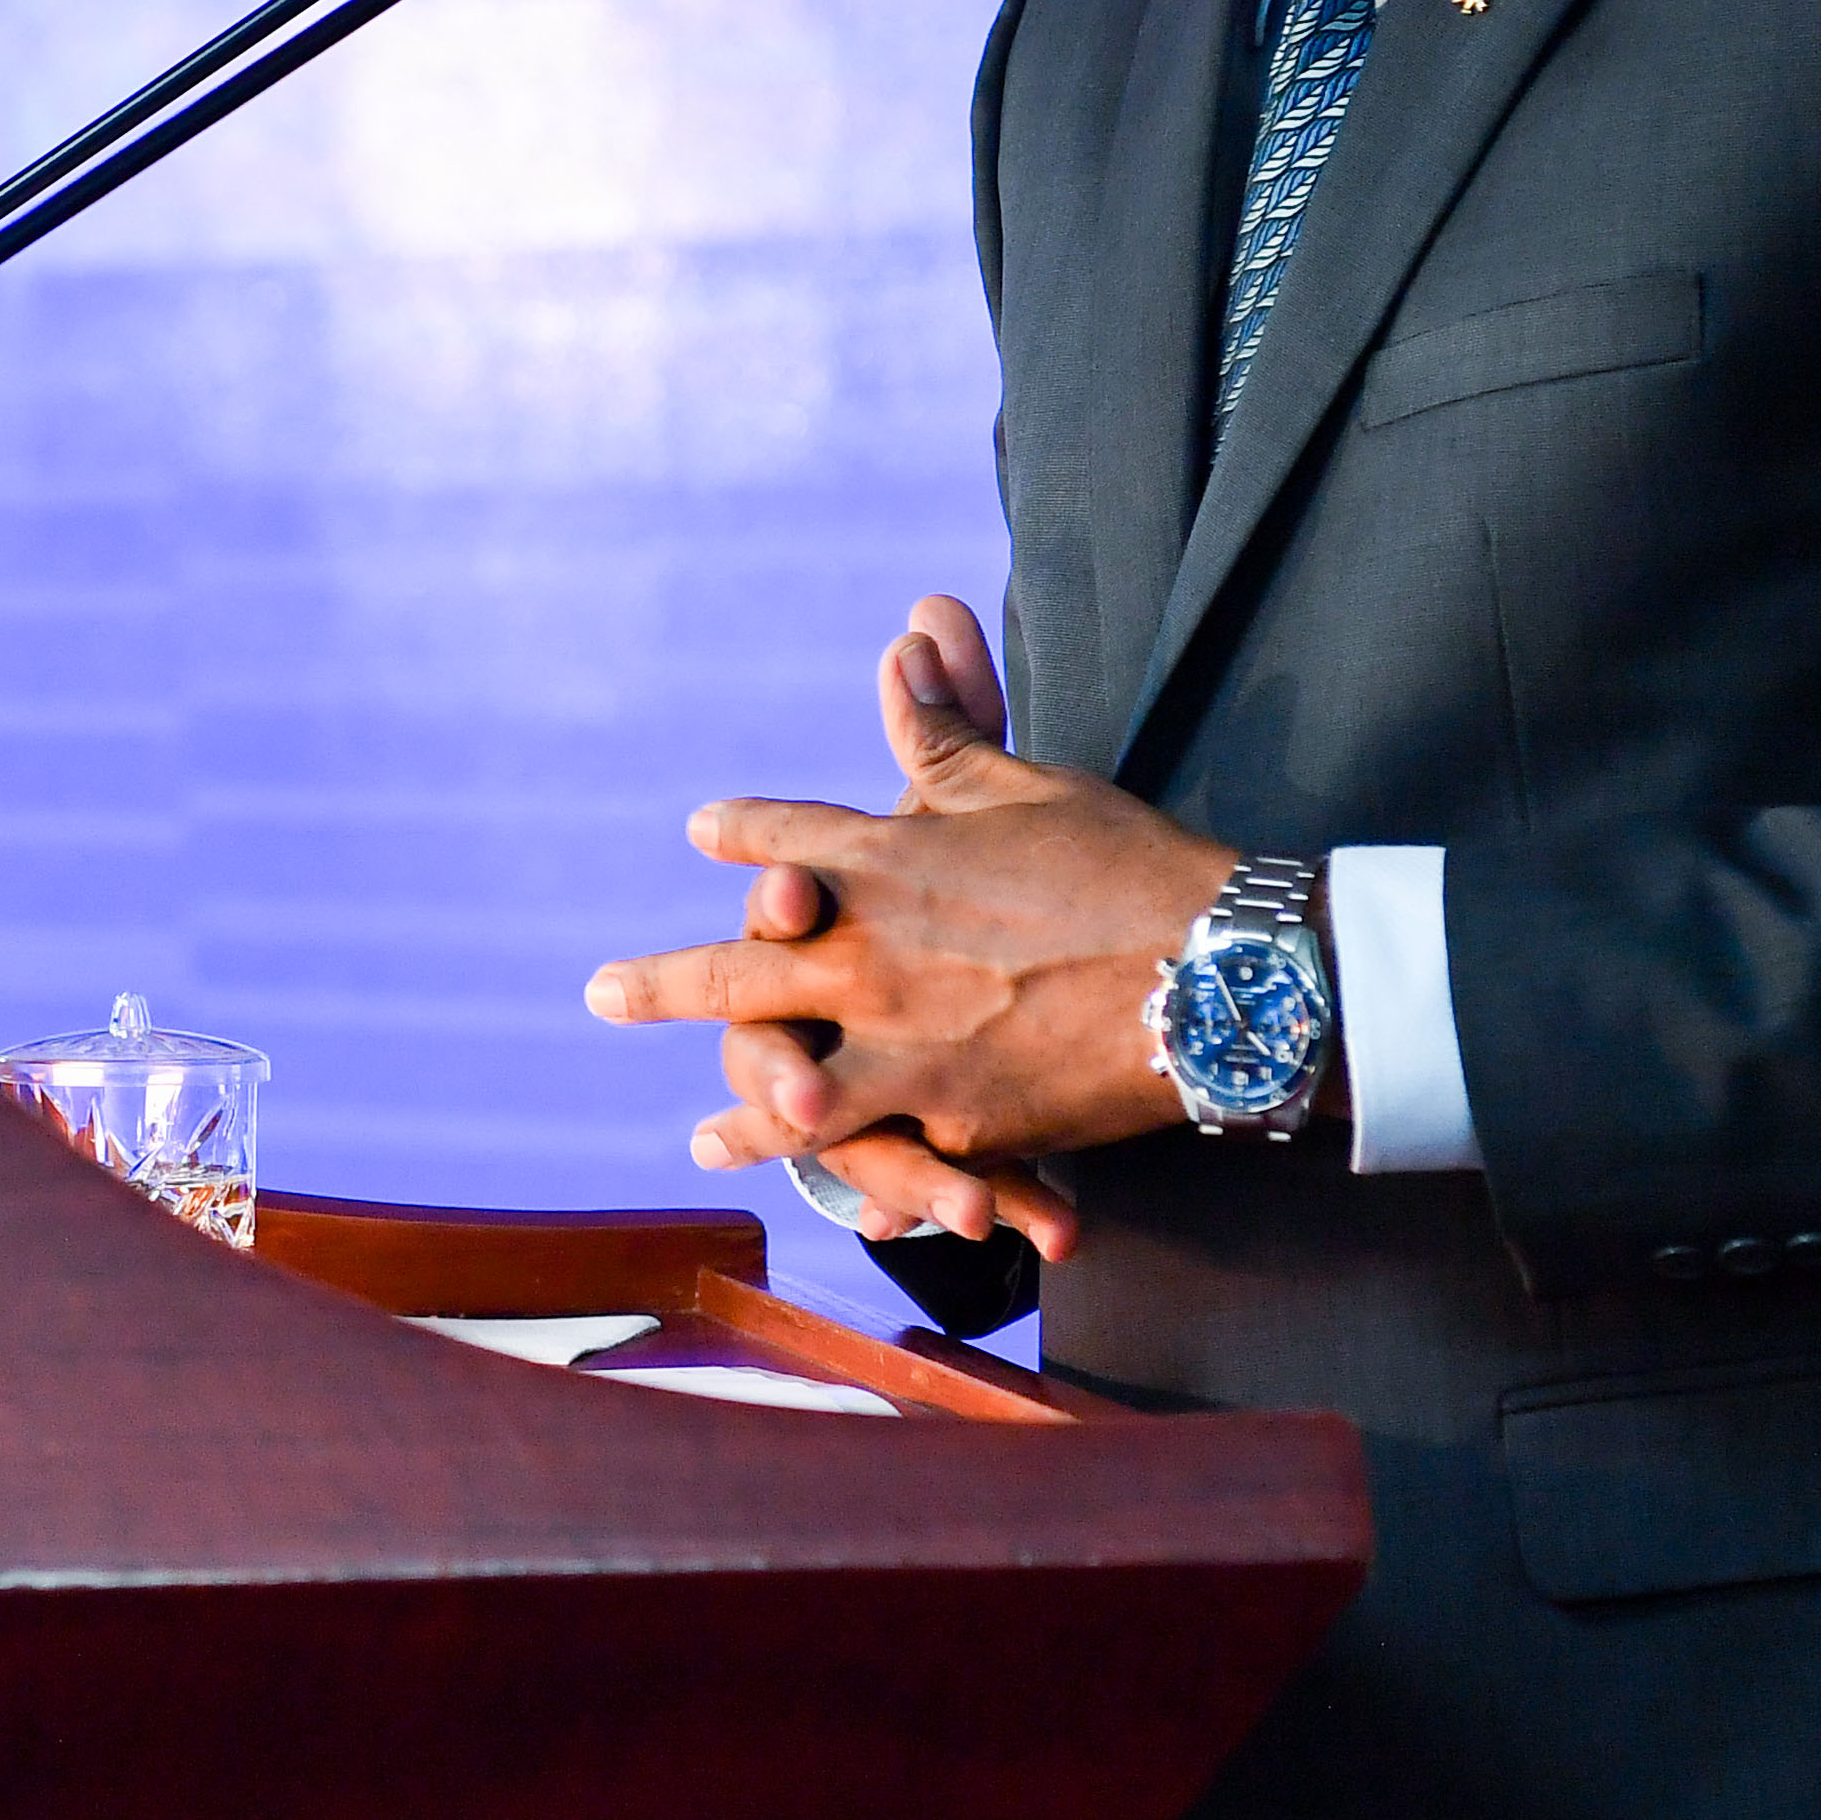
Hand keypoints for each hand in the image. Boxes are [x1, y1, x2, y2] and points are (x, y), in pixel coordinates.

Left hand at [589, 596, 1238, 1257]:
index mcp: (887, 859)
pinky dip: (863, 1184)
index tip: (705, 833)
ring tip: (700, 1136)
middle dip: (665, 984)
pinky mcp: (955, 1120)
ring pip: (791, 1084)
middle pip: (740, 971)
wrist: (1216, 972)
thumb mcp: (1025, 783)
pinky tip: (833, 1196)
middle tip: (603, 994)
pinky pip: (888, 1155)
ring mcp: (905, 1045)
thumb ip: (949, 724)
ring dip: (741, 1109)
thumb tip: (909, 623)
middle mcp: (873, 953)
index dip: (742, 836)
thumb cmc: (1125, 863)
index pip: (783, 838)